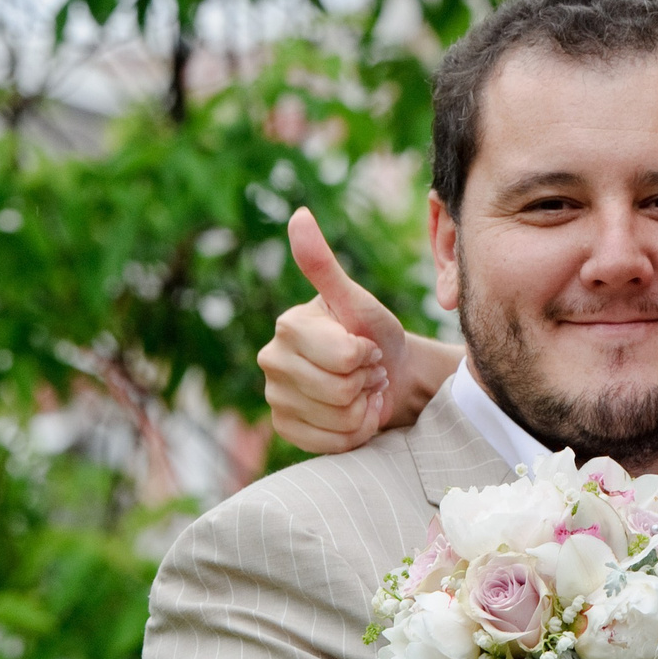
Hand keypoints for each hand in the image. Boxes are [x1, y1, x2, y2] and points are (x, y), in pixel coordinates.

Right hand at [257, 208, 416, 453]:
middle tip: (366, 370)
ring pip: (337, 418)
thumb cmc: (374, 333)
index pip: (345, 357)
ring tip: (360, 389)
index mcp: (289, 325)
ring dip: (362, 407)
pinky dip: (353, 432)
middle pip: (340, 390)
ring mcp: (275, 397)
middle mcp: (271, 360)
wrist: (386, 375)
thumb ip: (324, 264)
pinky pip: (331, 443)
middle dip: (366, 381)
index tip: (366, 346)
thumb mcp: (357, 299)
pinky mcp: (284, 429)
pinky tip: (353, 414)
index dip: (368, 355)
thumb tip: (297, 215)